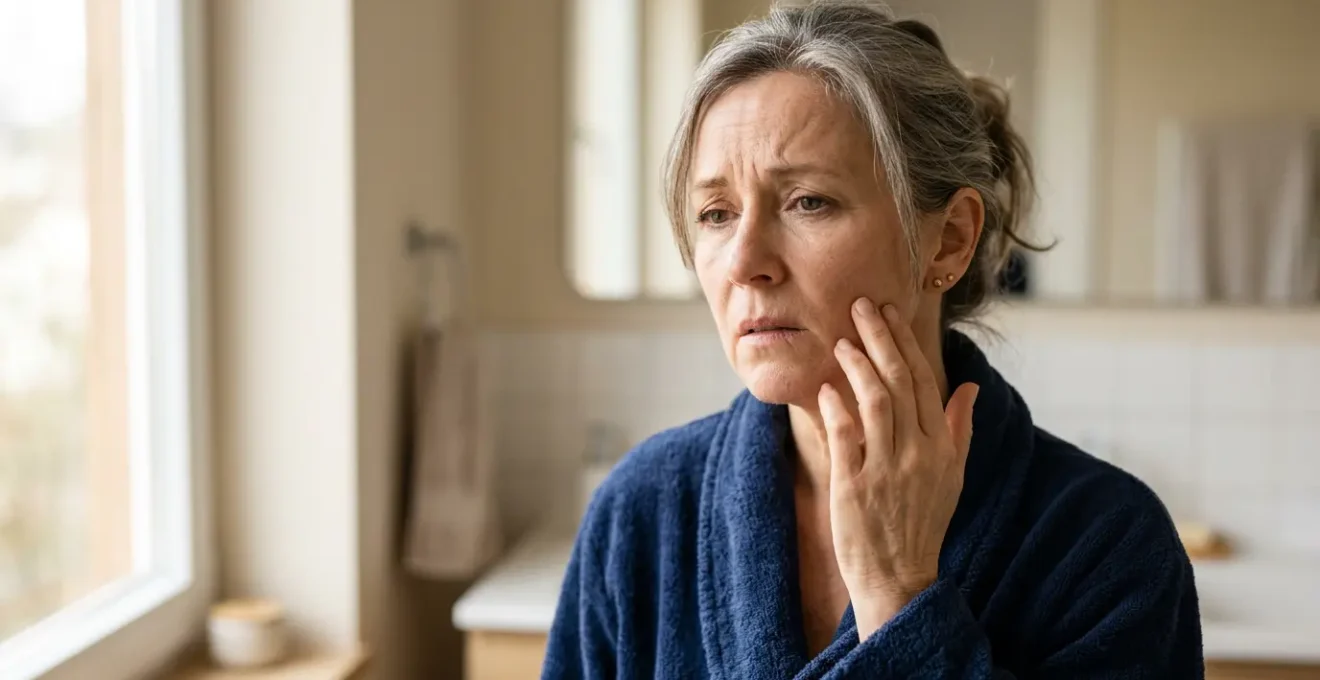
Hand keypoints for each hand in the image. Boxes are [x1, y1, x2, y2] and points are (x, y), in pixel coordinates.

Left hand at [817, 298, 978, 639]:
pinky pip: (845, 438)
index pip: (925, 381)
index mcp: (941, 447)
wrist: (899, 578)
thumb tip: (967, 387)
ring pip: (875, 402)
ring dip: (857, 366)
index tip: (888, 312)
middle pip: (901, 382)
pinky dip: (836, 408)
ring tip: (840, 341)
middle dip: (880, 338)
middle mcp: (917, 454)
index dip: (905, 343)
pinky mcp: (854, 488)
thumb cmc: (921, 524)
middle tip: (861, 306)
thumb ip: (959, 429)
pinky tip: (825, 388)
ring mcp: (886, 470)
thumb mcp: (951, 477)